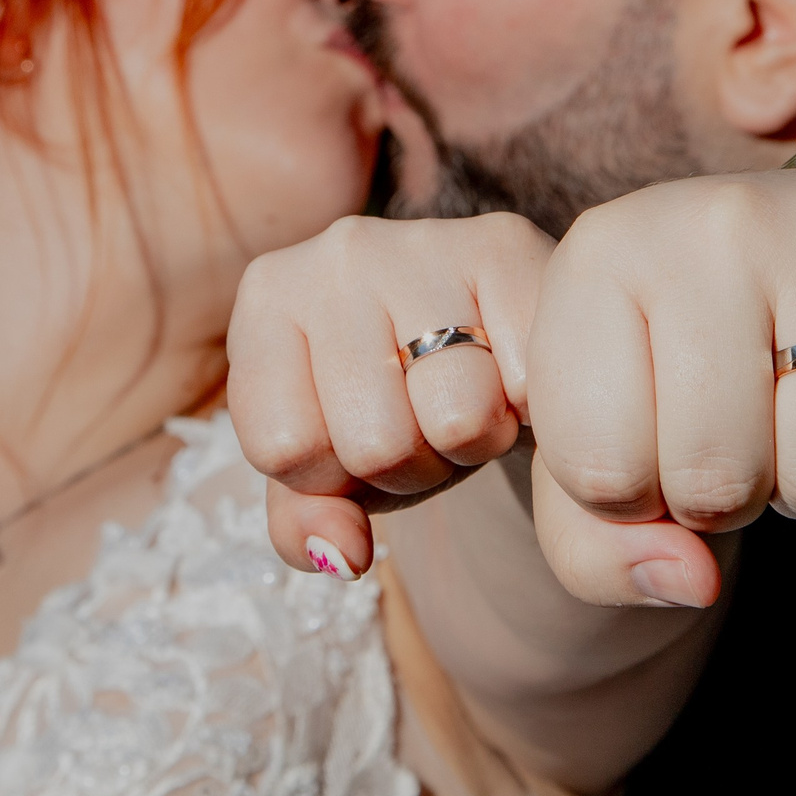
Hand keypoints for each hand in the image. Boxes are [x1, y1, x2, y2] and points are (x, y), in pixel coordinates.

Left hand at [228, 212, 555, 577]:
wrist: (485, 327)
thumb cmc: (391, 401)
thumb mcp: (330, 470)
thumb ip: (307, 523)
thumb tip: (343, 554)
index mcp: (266, 301)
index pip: (283, 448)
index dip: (333, 476)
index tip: (354, 440)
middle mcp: (335, 252)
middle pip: (374, 441)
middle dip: (414, 462)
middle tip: (426, 420)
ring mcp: (422, 240)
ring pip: (458, 417)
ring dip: (475, 439)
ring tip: (470, 395)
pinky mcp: (507, 245)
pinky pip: (527, 387)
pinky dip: (529, 407)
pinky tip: (512, 372)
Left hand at [527, 164, 795, 606]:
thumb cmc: (689, 363)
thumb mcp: (604, 444)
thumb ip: (598, 548)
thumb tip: (694, 582)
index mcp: (602, 257)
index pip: (599, 469)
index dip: (634, 497)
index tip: (652, 440)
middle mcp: (710, 221)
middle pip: (716, 478)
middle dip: (733, 497)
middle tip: (745, 430)